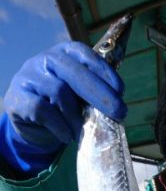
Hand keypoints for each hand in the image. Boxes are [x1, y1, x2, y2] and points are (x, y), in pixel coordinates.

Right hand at [4, 41, 126, 155]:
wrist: (28, 120)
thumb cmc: (60, 104)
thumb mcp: (77, 94)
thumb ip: (93, 93)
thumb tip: (116, 106)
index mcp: (65, 54)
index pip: (85, 55)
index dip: (104, 71)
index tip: (121, 90)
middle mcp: (46, 59)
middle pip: (75, 73)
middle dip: (100, 94)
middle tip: (119, 113)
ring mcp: (29, 76)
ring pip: (59, 92)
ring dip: (76, 117)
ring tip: (83, 132)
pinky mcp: (18, 97)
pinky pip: (42, 111)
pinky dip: (59, 126)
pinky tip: (67, 136)